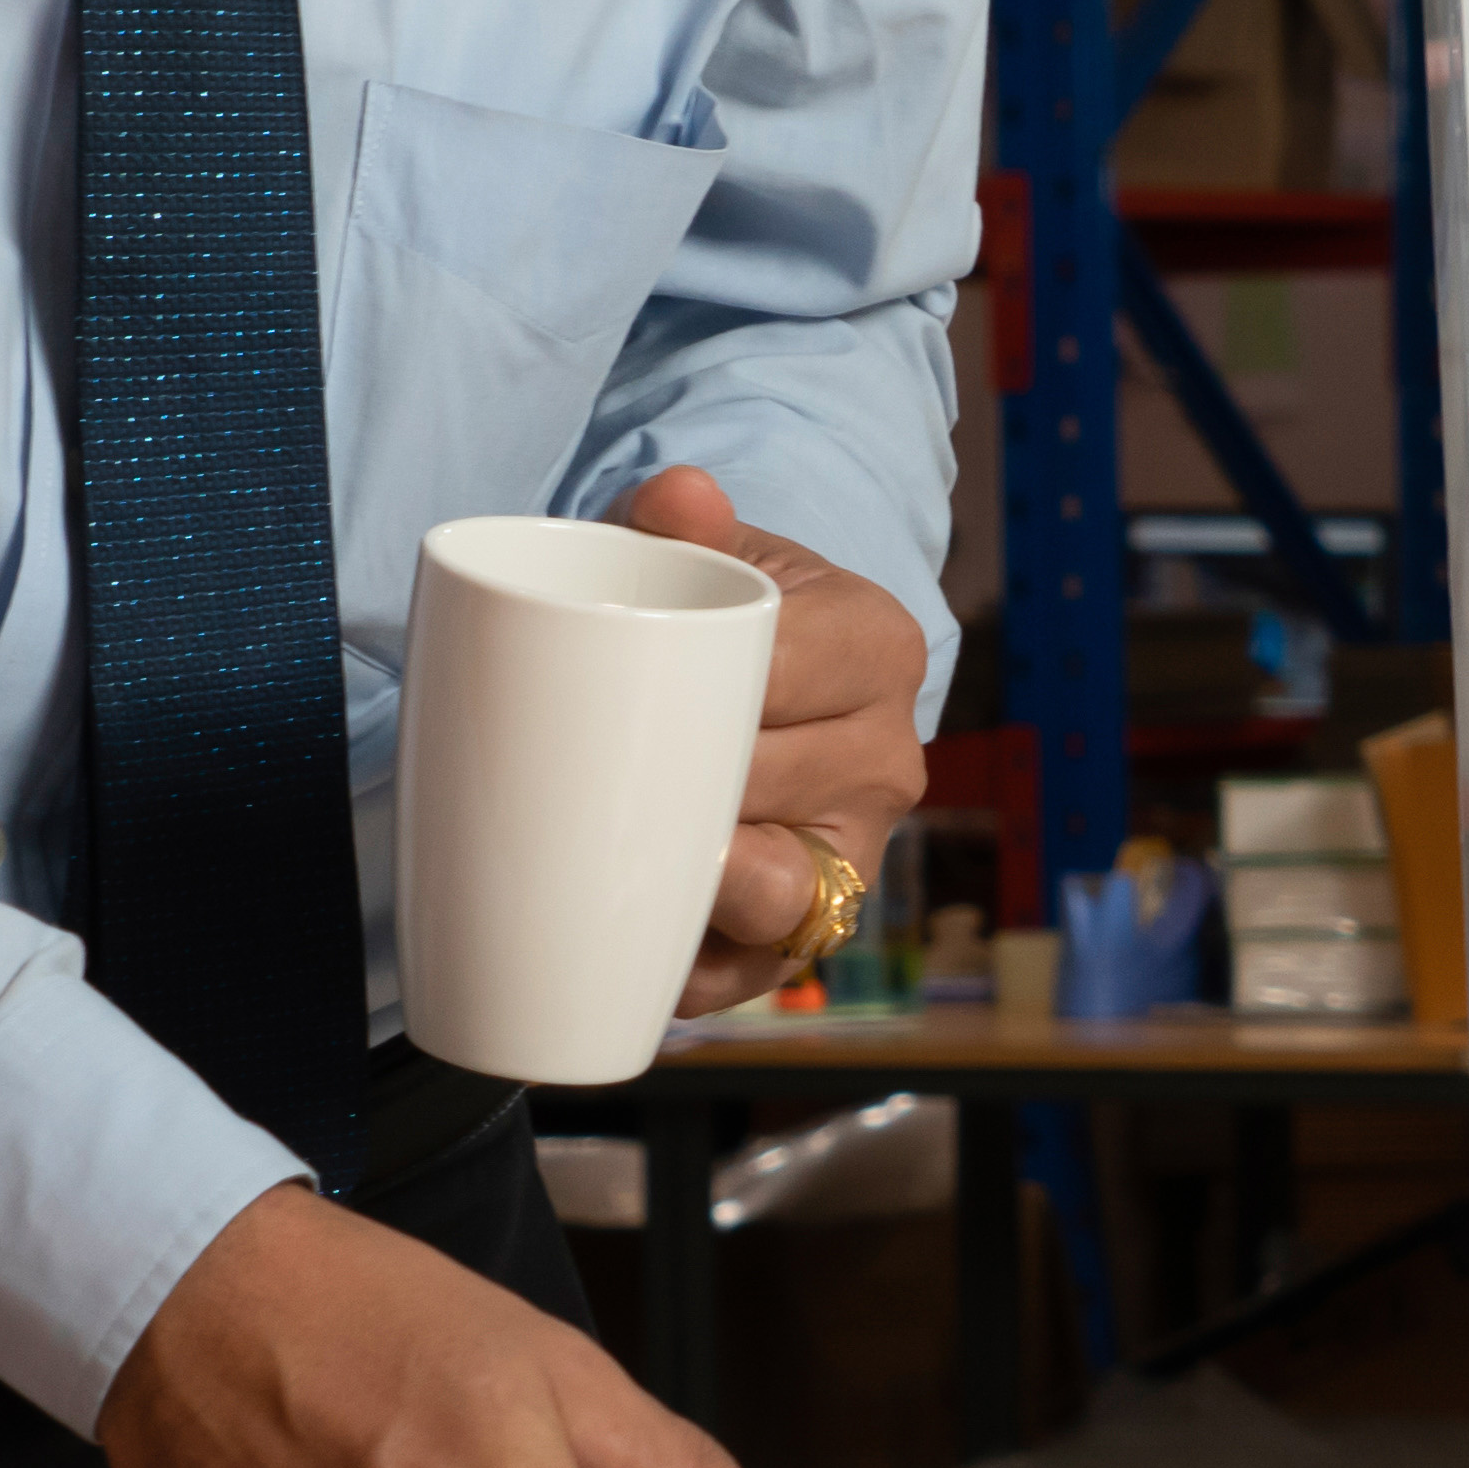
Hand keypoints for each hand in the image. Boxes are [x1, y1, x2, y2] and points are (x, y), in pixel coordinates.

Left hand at [618, 469, 925, 1008]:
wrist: (751, 691)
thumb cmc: (715, 617)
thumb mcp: (698, 554)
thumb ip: (676, 522)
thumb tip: (678, 495)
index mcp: (878, 647)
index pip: (782, 671)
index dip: (693, 689)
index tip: (613, 692)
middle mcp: (889, 758)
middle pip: (768, 782)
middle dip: (676, 786)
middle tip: (579, 776)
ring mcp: (856, 853)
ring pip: (780, 891)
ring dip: (698, 889)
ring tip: (617, 870)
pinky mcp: (814, 932)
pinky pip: (758, 971)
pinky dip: (693, 972)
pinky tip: (633, 958)